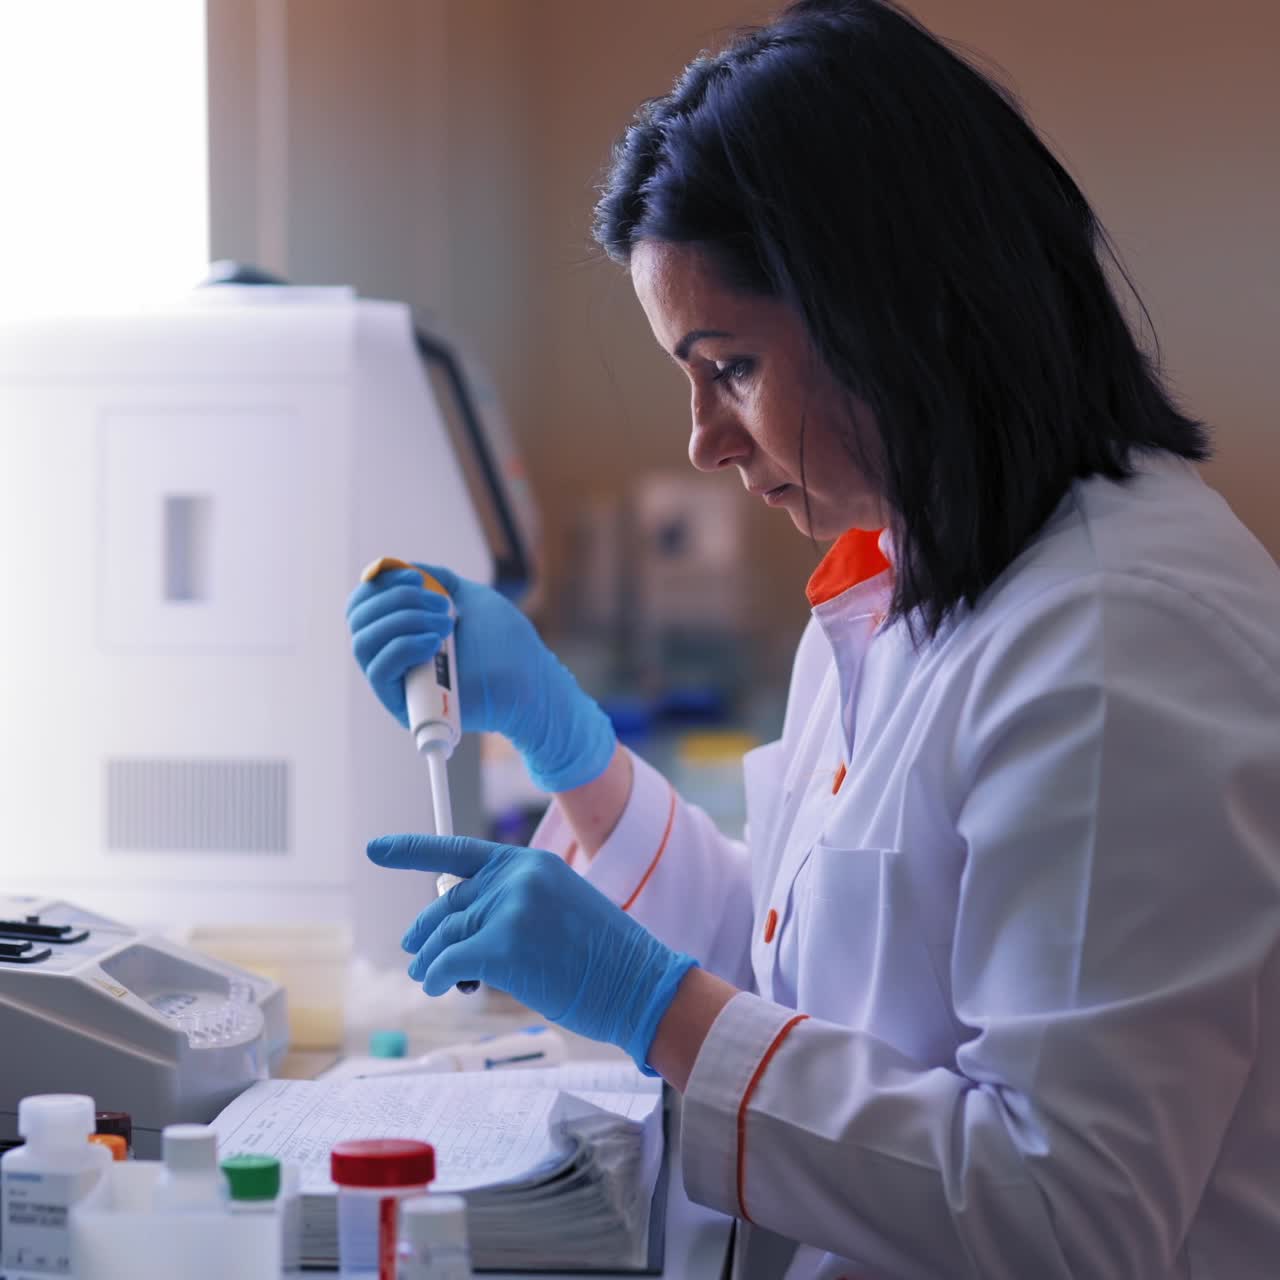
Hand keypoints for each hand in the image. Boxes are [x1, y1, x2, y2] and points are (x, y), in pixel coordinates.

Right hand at [345, 564, 615, 791]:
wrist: (529, 679)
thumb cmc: (505, 641)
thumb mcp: (468, 596)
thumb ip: (435, 579)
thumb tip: (400, 568)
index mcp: (405, 628)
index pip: (364, 604)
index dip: (378, 584)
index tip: (413, 576)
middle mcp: (394, 653)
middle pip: (358, 619)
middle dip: (395, 600)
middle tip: (441, 604)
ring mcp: (398, 679)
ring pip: (363, 642)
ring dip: (402, 621)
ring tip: (446, 624)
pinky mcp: (403, 704)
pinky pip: (379, 669)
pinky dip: (404, 646)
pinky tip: (436, 643)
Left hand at [368, 833, 696, 1069]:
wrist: (638, 984)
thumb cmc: (602, 958)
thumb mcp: (558, 909)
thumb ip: (511, 905)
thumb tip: (460, 926)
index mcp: (531, 863)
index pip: (459, 850)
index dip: (412, 850)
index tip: (378, 849)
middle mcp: (517, 878)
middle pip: (448, 902)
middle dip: (425, 929)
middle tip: (415, 950)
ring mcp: (509, 909)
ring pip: (445, 936)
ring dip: (429, 960)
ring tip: (428, 977)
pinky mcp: (502, 946)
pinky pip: (448, 962)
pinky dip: (437, 976)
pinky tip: (439, 986)